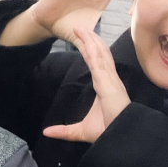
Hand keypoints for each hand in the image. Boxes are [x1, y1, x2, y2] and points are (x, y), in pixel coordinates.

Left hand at [43, 26, 130, 142]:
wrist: (121, 138)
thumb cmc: (108, 132)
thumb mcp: (80, 131)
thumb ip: (64, 130)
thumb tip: (46, 132)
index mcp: (104, 87)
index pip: (96, 64)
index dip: (90, 51)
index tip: (83, 41)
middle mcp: (109, 81)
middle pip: (100, 55)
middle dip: (91, 41)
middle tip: (80, 28)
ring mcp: (110, 80)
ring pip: (100, 55)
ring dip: (91, 40)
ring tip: (81, 28)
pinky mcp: (109, 82)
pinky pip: (100, 62)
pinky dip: (94, 49)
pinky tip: (88, 39)